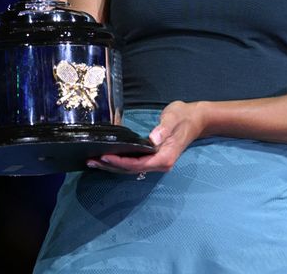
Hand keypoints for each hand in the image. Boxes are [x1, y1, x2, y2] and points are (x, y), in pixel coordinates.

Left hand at [87, 101, 206, 174]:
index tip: (105, 157)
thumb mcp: (174, 118)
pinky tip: (108, 158)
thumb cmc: (184, 116)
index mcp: (165, 156)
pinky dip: (120, 161)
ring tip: (94, 161)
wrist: (195, 118)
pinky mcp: (153, 157)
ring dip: (113, 166)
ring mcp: (157, 161)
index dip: (121, 162)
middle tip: (91, 161)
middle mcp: (160, 163)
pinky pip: (135, 163)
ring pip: (132, 168)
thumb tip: (153, 139)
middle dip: (111, 166)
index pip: (139, 164)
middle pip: (132, 170)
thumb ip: (163, 129)